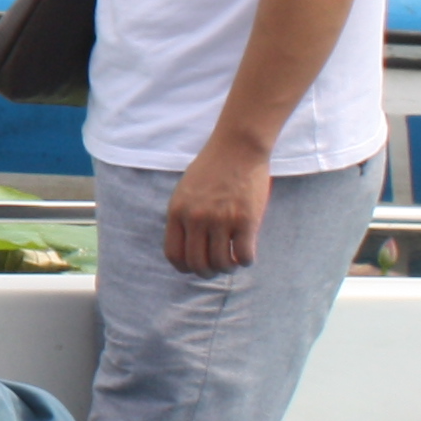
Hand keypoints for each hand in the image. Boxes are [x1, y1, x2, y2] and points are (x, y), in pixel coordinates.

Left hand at [166, 139, 271, 275]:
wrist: (237, 147)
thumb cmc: (212, 168)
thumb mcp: (185, 191)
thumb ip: (184, 216)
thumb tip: (189, 246)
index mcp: (177, 212)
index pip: (174, 254)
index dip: (185, 268)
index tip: (194, 268)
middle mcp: (196, 218)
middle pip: (198, 264)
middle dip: (207, 273)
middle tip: (217, 269)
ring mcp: (221, 220)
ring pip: (221, 263)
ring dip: (228, 268)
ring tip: (232, 262)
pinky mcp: (246, 220)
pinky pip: (244, 255)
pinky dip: (245, 261)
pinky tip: (246, 254)